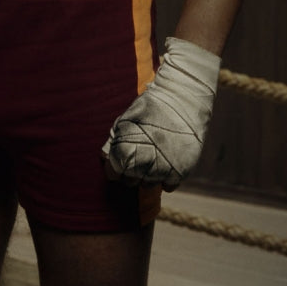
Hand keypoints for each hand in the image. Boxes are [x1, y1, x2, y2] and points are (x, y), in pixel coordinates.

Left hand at [102, 37, 219, 191]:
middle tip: (135, 156)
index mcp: (125, 151)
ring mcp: (162, 170)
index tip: (118, 160)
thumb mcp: (126, 119)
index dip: (114, 166)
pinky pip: (167, 186)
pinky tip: (165, 163)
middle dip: (129, 171)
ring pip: (147, 185)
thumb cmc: (150, 107)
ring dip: (146, 175)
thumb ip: (113, 141)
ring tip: (150, 158)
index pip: (113, 173)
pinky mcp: (180, 172)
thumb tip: (105, 157)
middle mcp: (142, 164)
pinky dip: (165, 178)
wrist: (182, 99)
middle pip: (129, 182)